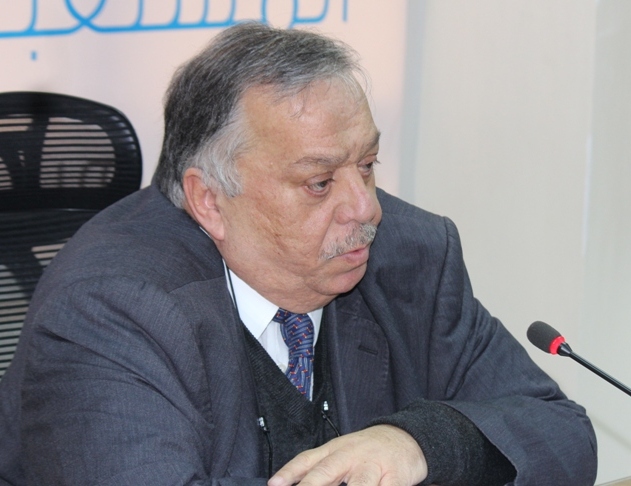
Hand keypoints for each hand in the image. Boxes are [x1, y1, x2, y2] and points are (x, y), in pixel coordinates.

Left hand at [267, 424, 427, 485]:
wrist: (404, 437)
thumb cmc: (366, 451)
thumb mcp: (339, 453)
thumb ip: (316, 470)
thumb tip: (288, 484)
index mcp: (334, 449)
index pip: (306, 460)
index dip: (289, 473)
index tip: (274, 484)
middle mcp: (350, 455)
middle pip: (327, 471)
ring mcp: (373, 465)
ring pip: (360, 484)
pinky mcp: (395, 475)